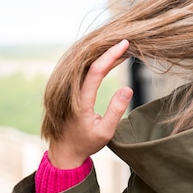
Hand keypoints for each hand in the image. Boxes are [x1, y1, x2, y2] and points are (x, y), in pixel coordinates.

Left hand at [48, 40, 132, 168]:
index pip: (95, 70)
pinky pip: (84, 70)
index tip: (124, 44)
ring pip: (86, 64)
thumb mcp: (105, 132)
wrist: (64, 150)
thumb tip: (127, 88)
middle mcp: (72, 90)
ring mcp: (69, 88)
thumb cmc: (86, 143)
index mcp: (81, 100)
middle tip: (126, 42)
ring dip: (103, 54)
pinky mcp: (71, 89)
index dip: (110, 55)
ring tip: (121, 47)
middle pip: (90, 62)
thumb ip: (115, 111)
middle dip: (108, 50)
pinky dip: (98, 62)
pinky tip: (110, 59)